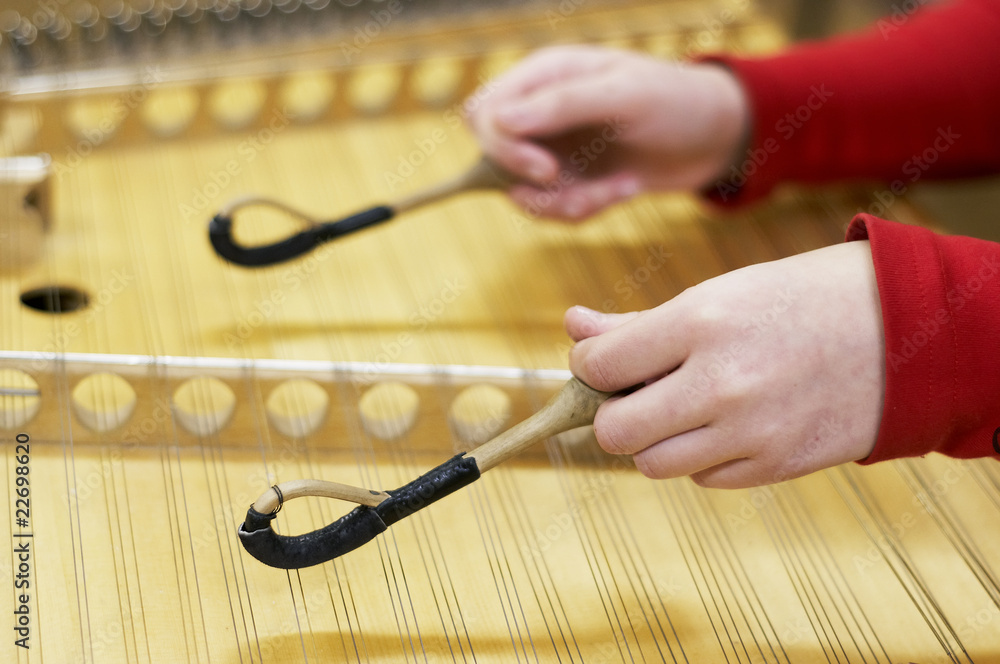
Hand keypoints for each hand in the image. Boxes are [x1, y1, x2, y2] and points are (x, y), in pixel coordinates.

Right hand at [467, 45, 748, 220]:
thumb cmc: (675, 102)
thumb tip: (500, 120)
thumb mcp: (625, 96)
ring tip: (618, 189)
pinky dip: (586, 209)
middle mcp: (540, 111)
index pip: (486, 112)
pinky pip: (552, 209)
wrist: (715, 137)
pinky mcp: (570, 181)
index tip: (544, 169)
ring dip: (566, 203)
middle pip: (491, 155)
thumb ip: (563, 104)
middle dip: (528, 182)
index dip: (503, 146)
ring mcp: (553, 148)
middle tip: (568, 187)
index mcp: (546, 75)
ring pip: (521, 192)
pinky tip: (626, 189)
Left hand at [566, 241, 884, 487]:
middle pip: (614, 431)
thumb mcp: (718, 294)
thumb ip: (637, 323)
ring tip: (679, 410)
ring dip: (652, 441)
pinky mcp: (775, 466)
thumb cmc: (797, 301)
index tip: (604, 362)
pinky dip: (700, 458)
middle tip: (632, 395)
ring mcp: (750, 432)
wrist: (899, 331)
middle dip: (610, 413)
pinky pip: (703, 478)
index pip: (598, 366)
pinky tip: (723, 426)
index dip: (589, 365)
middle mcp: (721, 384)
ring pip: (652, 464)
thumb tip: (574, 328)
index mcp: (701, 324)